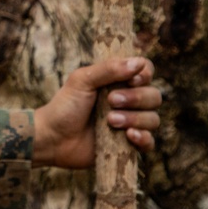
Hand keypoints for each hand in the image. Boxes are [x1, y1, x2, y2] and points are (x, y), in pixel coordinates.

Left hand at [32, 57, 160, 168]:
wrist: (53, 137)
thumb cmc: (65, 106)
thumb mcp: (82, 81)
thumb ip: (108, 69)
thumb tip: (138, 63)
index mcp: (118, 81)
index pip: (146, 72)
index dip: (145, 75)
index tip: (132, 80)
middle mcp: (129, 101)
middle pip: (154, 96)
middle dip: (136, 98)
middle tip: (111, 101)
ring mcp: (130, 123)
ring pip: (153, 119)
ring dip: (135, 118)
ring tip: (110, 120)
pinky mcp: (129, 145)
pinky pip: (150, 143)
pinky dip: (143, 138)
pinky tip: (129, 135)